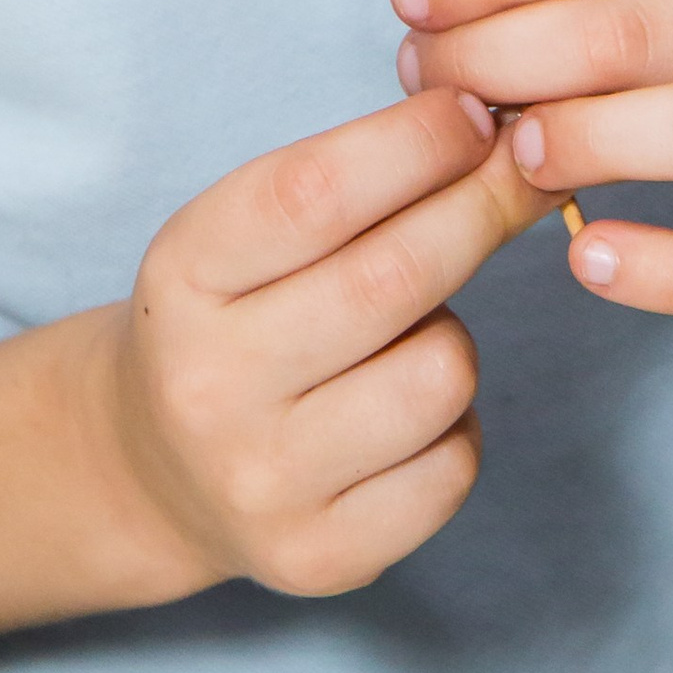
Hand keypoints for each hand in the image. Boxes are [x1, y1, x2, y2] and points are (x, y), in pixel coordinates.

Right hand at [97, 87, 546, 598]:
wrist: (152, 464)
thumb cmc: (228, 314)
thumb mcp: (245, 230)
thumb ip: (350, 183)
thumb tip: (499, 135)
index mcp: (184, 276)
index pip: (314, 193)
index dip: (414, 143)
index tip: (474, 115)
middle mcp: (212, 383)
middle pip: (392, 277)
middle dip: (477, 207)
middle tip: (519, 172)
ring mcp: (266, 480)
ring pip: (441, 373)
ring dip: (454, 330)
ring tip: (413, 326)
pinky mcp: (322, 557)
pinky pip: (454, 465)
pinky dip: (455, 420)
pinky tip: (407, 404)